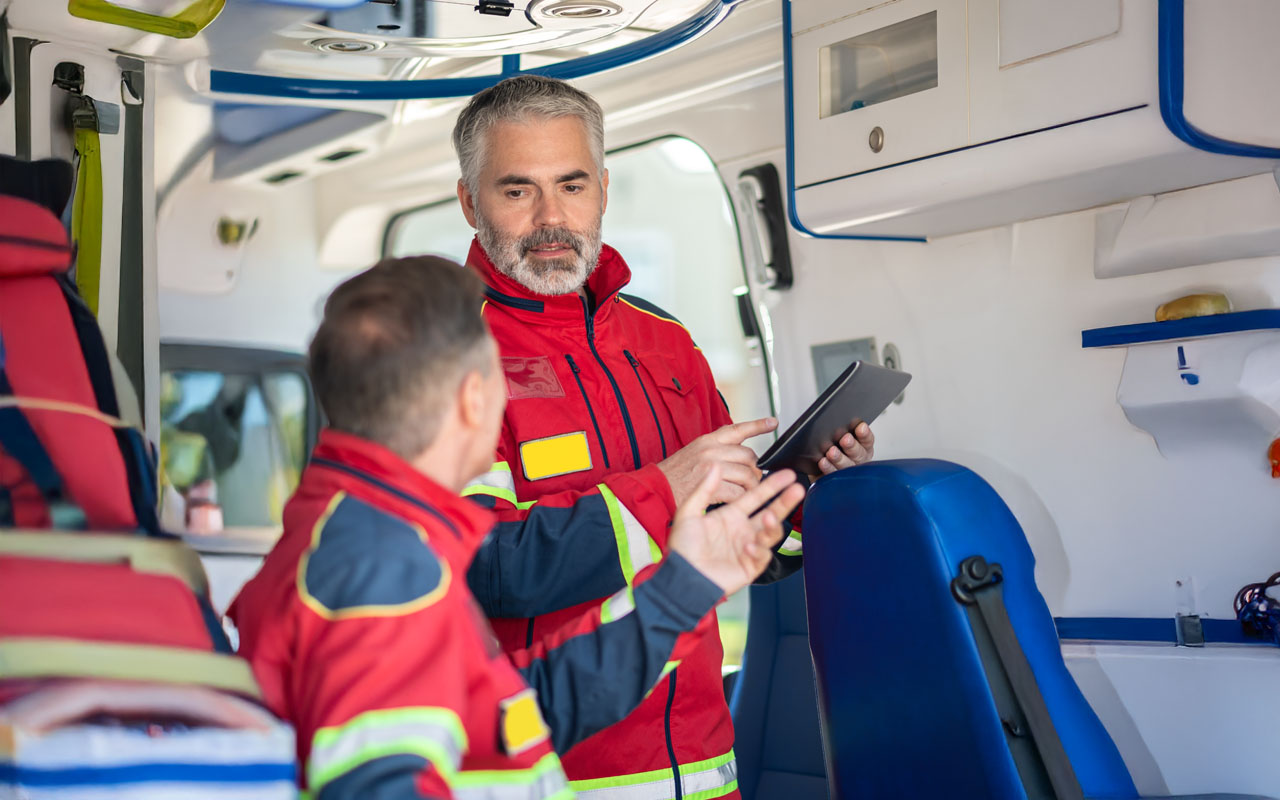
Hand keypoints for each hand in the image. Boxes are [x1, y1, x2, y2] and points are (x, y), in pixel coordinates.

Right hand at [657, 417, 777, 506]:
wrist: (656, 487)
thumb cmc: (675, 474)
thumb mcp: (694, 451)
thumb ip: (716, 449)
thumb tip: (741, 455)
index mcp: (708, 440)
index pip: (738, 429)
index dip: (758, 425)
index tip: (773, 422)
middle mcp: (711, 450)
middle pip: (749, 456)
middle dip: (755, 469)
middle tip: (753, 479)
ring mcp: (712, 467)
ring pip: (747, 475)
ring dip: (751, 486)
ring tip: (747, 492)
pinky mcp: (712, 486)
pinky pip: (738, 492)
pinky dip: (741, 498)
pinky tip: (736, 500)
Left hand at [668, 466, 805, 595]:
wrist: (682, 576)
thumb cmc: (682, 548)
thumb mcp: (688, 513)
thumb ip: (703, 490)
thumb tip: (715, 466)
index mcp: (730, 516)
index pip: (756, 497)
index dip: (771, 486)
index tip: (786, 474)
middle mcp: (742, 530)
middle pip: (771, 512)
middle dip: (785, 501)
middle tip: (797, 489)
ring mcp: (748, 548)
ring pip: (771, 533)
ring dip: (772, 525)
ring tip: (768, 517)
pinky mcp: (749, 567)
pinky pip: (762, 556)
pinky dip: (759, 550)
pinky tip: (749, 546)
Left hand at [811, 421, 874, 478]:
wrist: (817, 467)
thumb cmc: (830, 446)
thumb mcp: (837, 436)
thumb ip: (841, 430)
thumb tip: (838, 419)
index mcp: (862, 447)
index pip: (867, 440)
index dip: (864, 434)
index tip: (860, 427)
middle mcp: (857, 460)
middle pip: (858, 454)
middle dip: (852, 446)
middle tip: (845, 439)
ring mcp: (847, 472)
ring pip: (846, 466)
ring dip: (839, 458)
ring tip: (831, 452)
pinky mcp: (834, 480)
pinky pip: (832, 475)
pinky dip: (828, 468)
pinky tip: (823, 462)